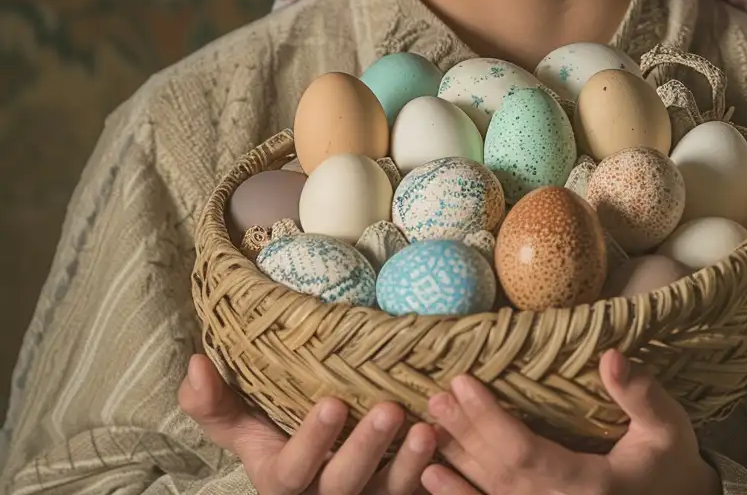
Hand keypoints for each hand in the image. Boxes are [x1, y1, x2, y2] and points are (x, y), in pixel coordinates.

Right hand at [178, 354, 435, 494]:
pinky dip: (437, 474)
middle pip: (343, 487)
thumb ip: (218, 404)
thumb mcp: (249, 430)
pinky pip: (422, 494)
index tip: (332, 402)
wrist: (323, 475)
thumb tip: (196, 363)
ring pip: (388, 494)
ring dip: (408, 465)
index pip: (291, 473)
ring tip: (427, 428)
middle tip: (388, 410)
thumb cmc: (285, 442)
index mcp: (284, 480)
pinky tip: (451, 442)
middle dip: (364, 451)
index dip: (311, 443)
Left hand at [422, 352, 715, 494]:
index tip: (463, 381)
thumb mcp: (665, 427)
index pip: (524, 452)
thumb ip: (640, 394)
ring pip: (488, 494)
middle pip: (497, 472)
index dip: (489, 419)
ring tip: (426, 425)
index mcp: (586, 487)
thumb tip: (611, 356)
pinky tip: (434, 477)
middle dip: (463, 432)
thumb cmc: (669, 465)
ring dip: (454, 459)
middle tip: (435, 395)